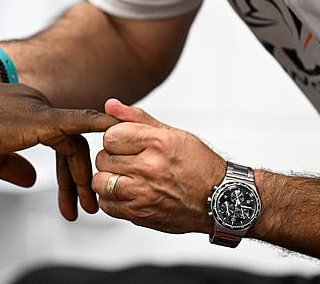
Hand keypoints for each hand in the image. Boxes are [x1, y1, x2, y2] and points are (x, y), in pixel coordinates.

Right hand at [0, 80, 116, 220]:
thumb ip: (9, 164)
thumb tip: (32, 181)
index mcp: (23, 111)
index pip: (58, 140)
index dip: (69, 169)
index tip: (75, 193)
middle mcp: (34, 105)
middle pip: (70, 144)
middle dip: (79, 178)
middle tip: (88, 206)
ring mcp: (37, 109)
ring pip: (75, 144)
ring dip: (83, 176)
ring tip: (87, 206)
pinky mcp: (38, 118)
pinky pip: (79, 123)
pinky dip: (101, 128)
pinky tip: (117, 133)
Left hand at [92, 99, 225, 233]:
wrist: (220, 199)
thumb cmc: (198, 165)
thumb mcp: (172, 133)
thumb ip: (137, 118)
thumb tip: (109, 105)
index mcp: (158, 143)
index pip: (110, 136)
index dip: (116, 139)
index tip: (126, 144)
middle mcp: (149, 167)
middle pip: (103, 158)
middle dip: (112, 158)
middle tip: (128, 161)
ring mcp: (143, 193)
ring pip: (100, 182)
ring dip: (108, 179)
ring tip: (124, 177)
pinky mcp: (140, 214)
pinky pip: (107, 204)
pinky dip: (112, 199)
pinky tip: (127, 193)